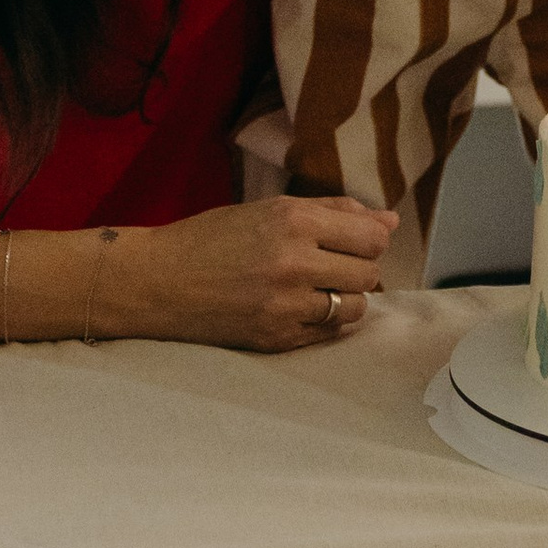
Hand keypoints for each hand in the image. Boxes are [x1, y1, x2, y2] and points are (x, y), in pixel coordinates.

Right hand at [0, 196, 395, 349]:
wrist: (157, 281)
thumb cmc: (213, 238)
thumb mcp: (271, 209)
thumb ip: (334, 212)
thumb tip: (390, 221)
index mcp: (293, 219)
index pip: (371, 236)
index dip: (370, 239)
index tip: (352, 242)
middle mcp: (294, 261)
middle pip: (369, 272)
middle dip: (358, 269)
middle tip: (331, 265)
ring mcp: (285, 305)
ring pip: (355, 306)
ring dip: (345, 298)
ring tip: (316, 289)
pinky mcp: (275, 338)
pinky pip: (328, 333)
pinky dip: (324, 321)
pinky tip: (299, 308)